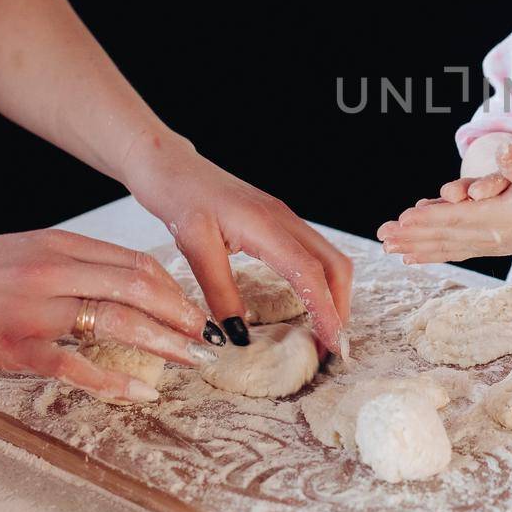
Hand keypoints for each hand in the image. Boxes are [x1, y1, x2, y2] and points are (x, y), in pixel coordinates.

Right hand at [0, 230, 215, 402]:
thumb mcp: (16, 253)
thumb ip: (64, 264)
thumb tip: (113, 285)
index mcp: (53, 244)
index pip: (132, 261)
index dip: (172, 287)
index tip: (193, 308)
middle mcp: (49, 269)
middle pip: (136, 286)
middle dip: (180, 313)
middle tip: (205, 336)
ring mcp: (31, 307)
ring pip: (116, 320)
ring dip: (162, 342)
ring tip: (190, 360)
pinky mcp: (11, 345)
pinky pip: (75, 364)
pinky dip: (114, 381)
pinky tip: (139, 392)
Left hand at [120, 131, 352, 351]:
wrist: (170, 165)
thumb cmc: (178, 196)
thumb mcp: (192, 247)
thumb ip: (218, 291)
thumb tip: (238, 334)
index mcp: (267, 225)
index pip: (310, 273)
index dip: (326, 310)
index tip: (332, 344)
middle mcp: (285, 220)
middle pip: (335, 265)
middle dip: (341, 306)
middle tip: (332, 347)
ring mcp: (285, 220)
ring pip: (328, 260)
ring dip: (333, 296)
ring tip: (323, 332)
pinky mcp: (278, 223)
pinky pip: (312, 255)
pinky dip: (320, 283)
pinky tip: (308, 302)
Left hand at [377, 123, 511, 263]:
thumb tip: (503, 149)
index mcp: (495, 217)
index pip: (456, 217)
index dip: (429, 218)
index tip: (405, 218)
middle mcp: (485, 234)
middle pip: (442, 234)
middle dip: (411, 234)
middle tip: (384, 235)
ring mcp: (483, 244)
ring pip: (442, 246)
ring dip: (413, 246)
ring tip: (388, 248)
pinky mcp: (482, 246)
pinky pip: (450, 252)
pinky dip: (429, 254)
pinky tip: (410, 259)